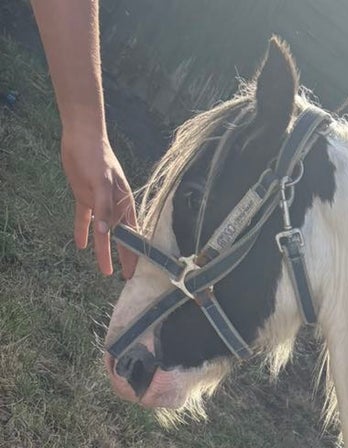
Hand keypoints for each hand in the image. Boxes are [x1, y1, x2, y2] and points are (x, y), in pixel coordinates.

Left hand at [60, 116, 136, 277]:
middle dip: (123, 257)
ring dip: (103, 250)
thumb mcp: (102, 182)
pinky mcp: (86, 198)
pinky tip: (81, 245)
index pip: (132, 235)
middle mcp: (115, 208)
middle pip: (120, 238)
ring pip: (103, 233)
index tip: (134, 271)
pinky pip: (85, 219)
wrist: (82, 137)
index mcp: (124, 205)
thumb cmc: (98, 158)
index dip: (134, 253)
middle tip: (123, 277)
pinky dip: (83, 231)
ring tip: (104, 270)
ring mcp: (100, 204)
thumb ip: (104, 208)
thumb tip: (106, 233)